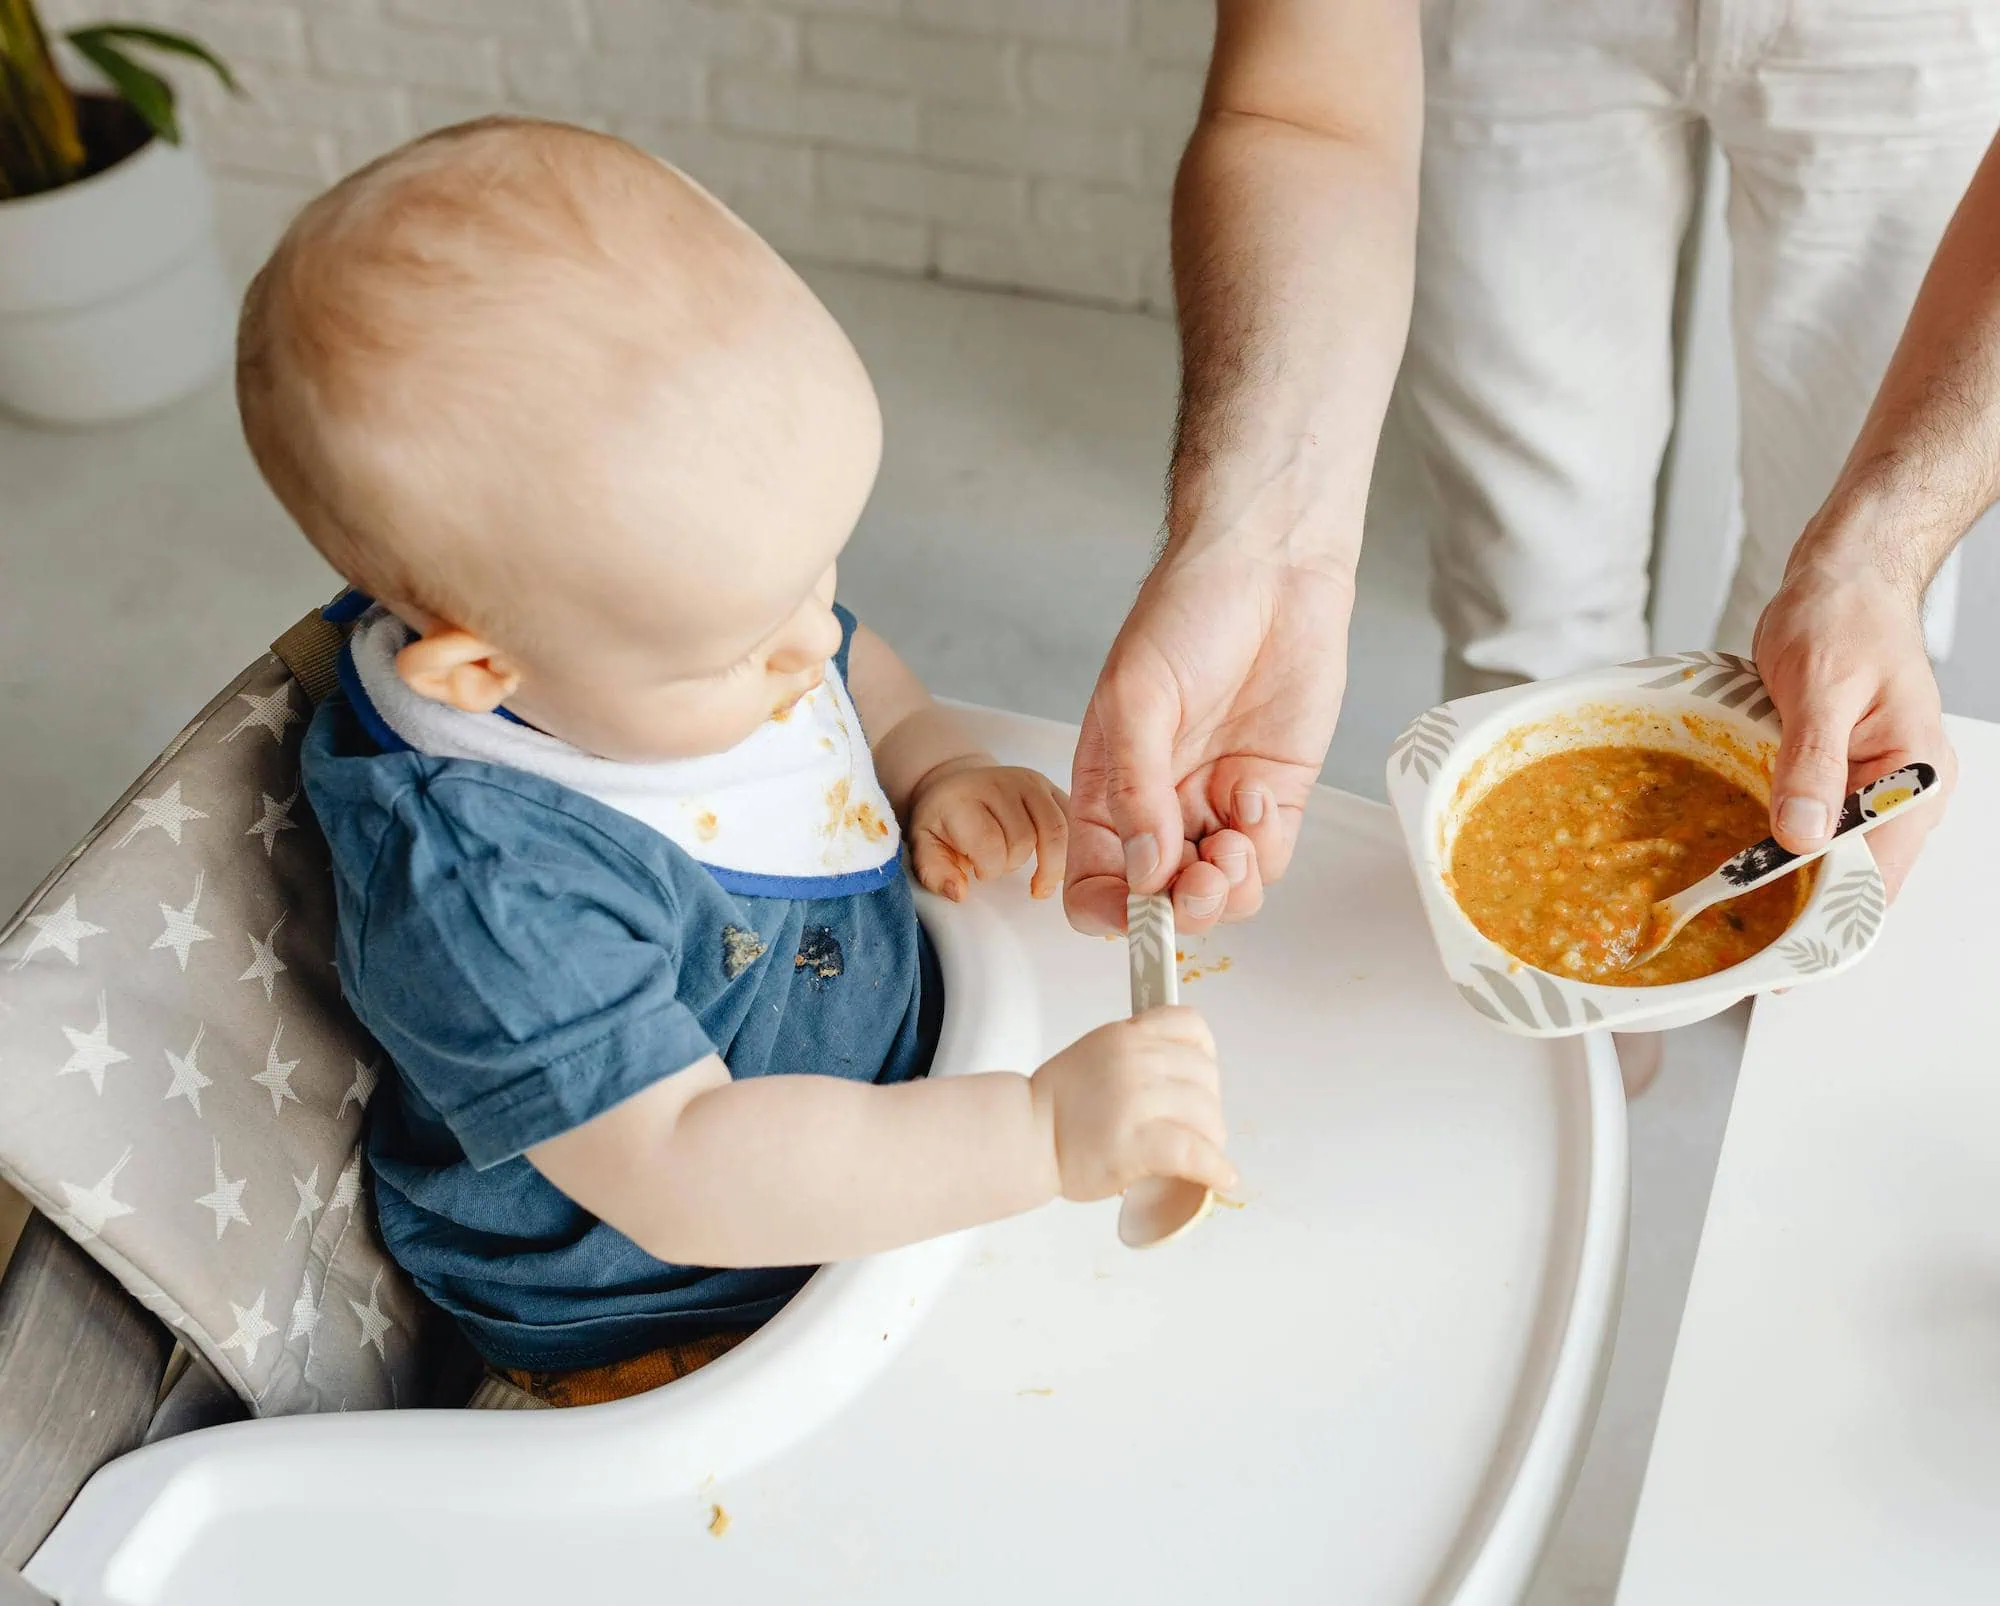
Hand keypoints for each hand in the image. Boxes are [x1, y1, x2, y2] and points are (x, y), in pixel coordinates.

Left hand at [908, 761, 1068, 901]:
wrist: (958, 785)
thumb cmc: (943, 821)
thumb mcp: (924, 846)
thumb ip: (935, 872)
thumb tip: (959, 892)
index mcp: (964, 799)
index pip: (990, 844)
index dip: (989, 868)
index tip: (979, 871)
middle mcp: (1000, 783)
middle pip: (1024, 840)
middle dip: (1013, 864)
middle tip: (1000, 865)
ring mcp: (1029, 782)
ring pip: (1056, 831)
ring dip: (1049, 863)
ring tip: (1038, 880)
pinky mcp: (1050, 786)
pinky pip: (1072, 821)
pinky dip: (1069, 848)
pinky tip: (1055, 863)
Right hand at [1030, 1006, 1234, 1201]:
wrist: (1024, 1137)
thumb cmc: (1057, 1105)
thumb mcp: (1097, 1053)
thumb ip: (1137, 1053)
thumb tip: (1181, 1076)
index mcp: (1126, 1035)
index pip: (1191, 1026)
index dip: (1205, 1055)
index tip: (1202, 1078)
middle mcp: (1135, 1060)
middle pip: (1205, 1077)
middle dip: (1209, 1107)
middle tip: (1198, 1129)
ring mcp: (1136, 1100)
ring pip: (1206, 1115)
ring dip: (1212, 1140)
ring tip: (1204, 1156)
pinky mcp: (1136, 1143)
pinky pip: (1193, 1152)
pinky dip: (1214, 1168)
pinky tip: (1221, 1178)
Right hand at [1065, 548, 1351, 934]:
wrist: (1270, 571)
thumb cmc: (1187, 614)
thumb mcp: (1137, 698)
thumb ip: (1135, 789)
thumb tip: (1143, 870)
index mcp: (1106, 789)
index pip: (1094, 883)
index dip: (1112, 914)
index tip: (1139, 912)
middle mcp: (1160, 809)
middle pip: (1162, 903)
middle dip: (1182, 908)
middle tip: (1200, 880)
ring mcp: (1217, 806)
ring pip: (1221, 895)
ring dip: (1227, 887)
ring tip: (1232, 840)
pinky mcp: (1273, 797)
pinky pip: (1269, 860)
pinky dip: (1264, 849)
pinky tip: (1255, 793)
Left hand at [1753, 549, 1953, 899]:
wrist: (1843, 578)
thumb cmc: (1842, 618)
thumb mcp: (1819, 688)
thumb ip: (1812, 763)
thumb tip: (1802, 835)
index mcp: (1917, 772)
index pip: (1881, 872)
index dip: (1829, 910)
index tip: (1775, 935)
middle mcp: (1907, 788)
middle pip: (1859, 874)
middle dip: (1803, 901)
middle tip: (1741, 926)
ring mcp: (1878, 783)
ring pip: (1837, 853)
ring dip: (1790, 872)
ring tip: (1736, 900)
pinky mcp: (1846, 773)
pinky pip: (1820, 821)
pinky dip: (1786, 838)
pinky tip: (1746, 849)